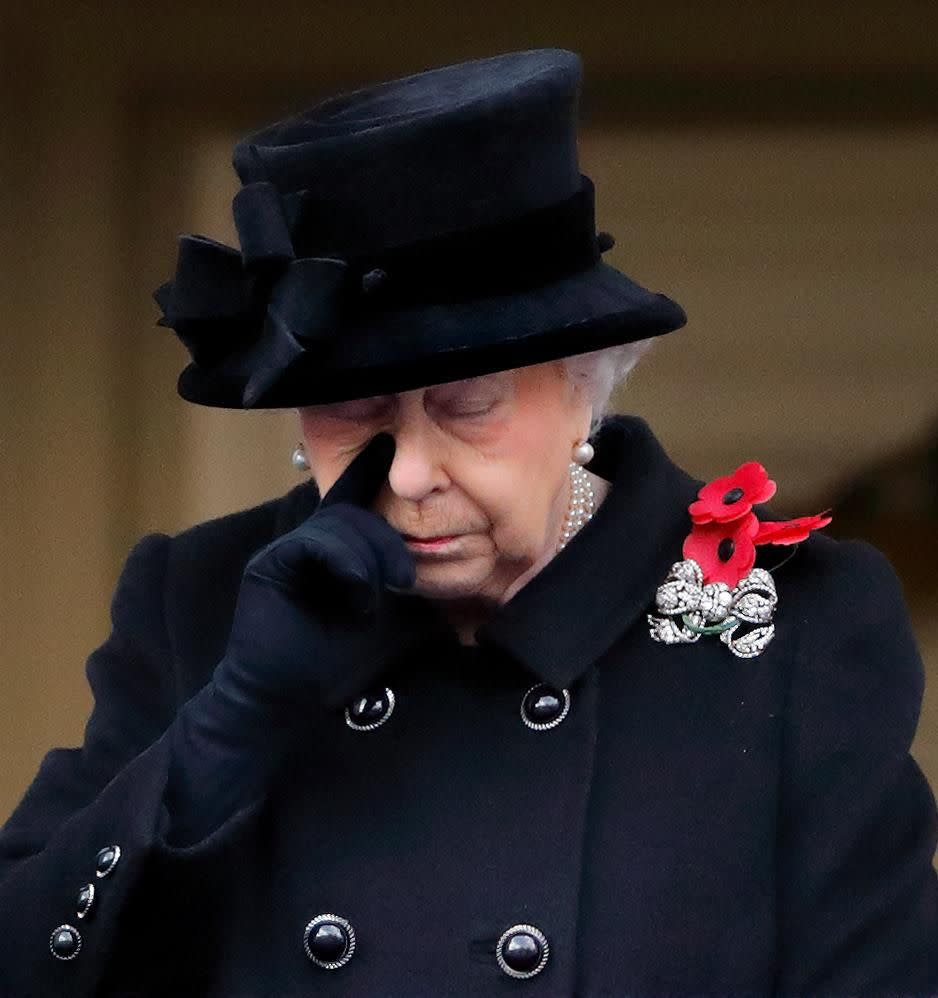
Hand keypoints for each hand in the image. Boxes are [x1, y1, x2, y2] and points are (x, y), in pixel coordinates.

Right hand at [215, 433, 419, 713]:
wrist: (281, 694)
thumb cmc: (327, 657)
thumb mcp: (371, 610)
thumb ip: (382, 578)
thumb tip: (414, 562)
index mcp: (328, 550)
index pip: (350, 501)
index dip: (367, 470)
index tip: (387, 443)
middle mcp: (305, 543)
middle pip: (352, 514)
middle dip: (386, 540)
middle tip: (405, 577)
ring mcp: (284, 552)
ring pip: (337, 526)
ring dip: (370, 557)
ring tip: (382, 591)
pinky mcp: (269, 567)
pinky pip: (312, 545)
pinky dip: (343, 565)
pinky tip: (357, 592)